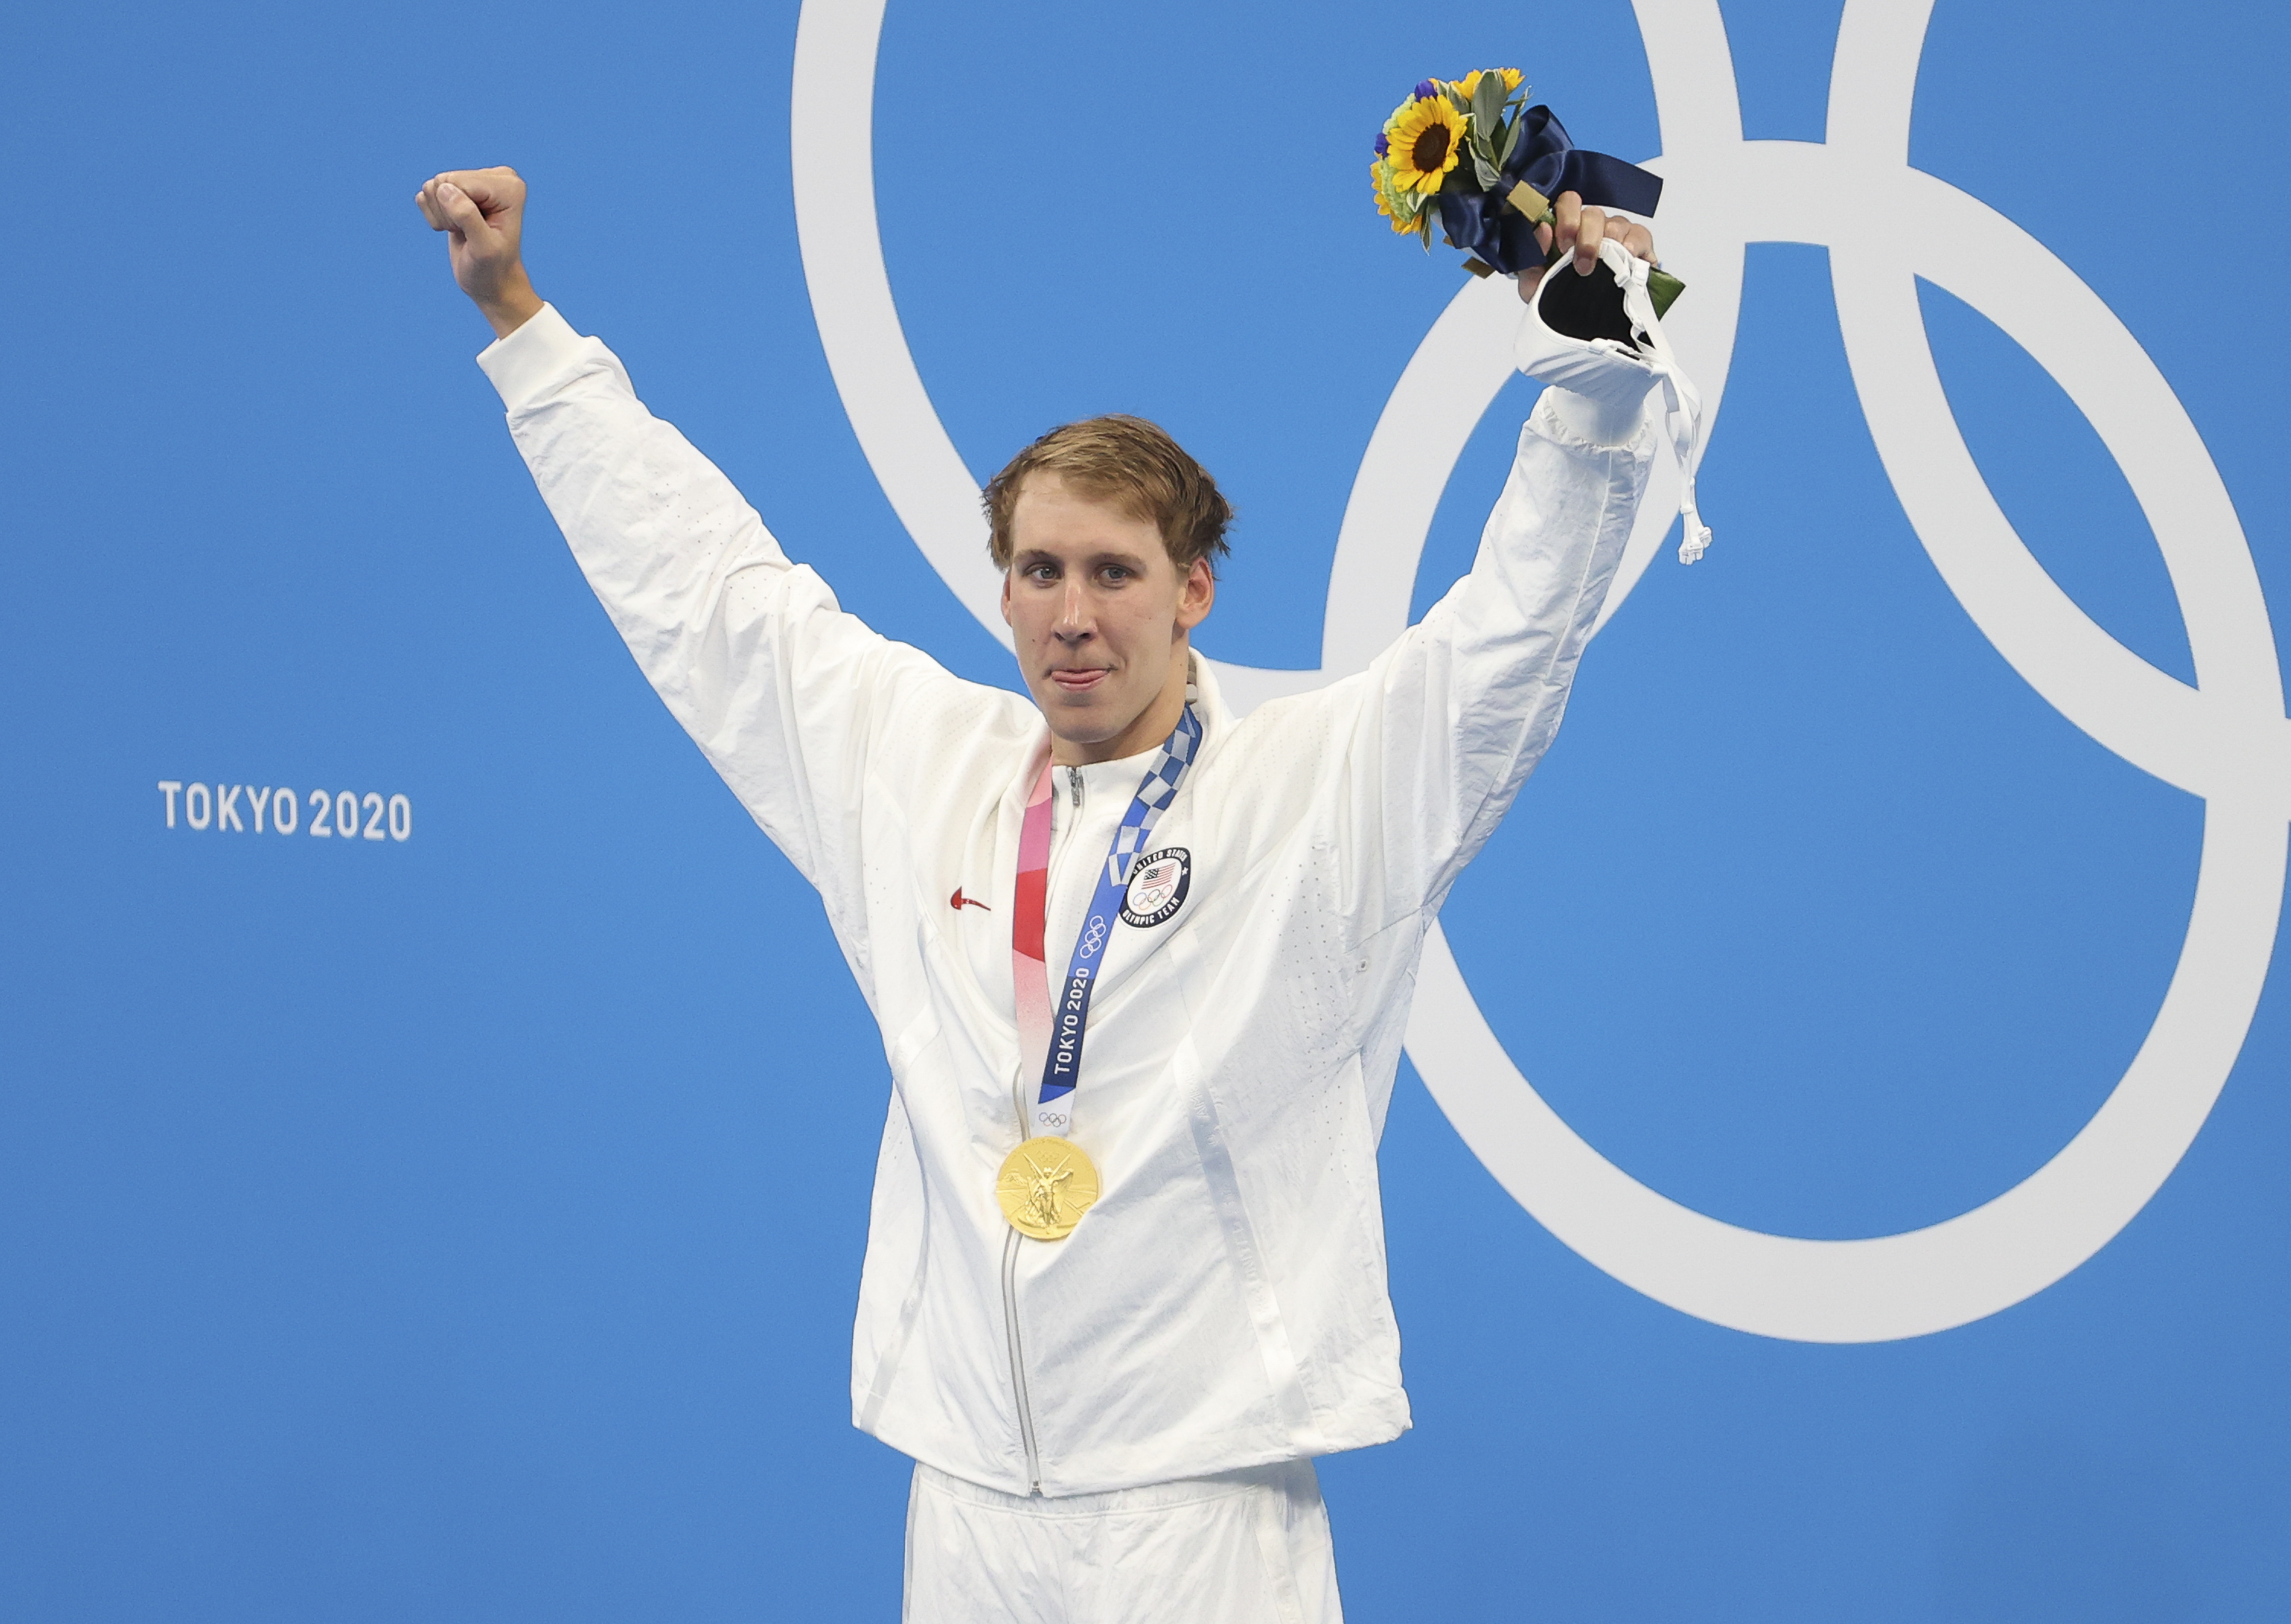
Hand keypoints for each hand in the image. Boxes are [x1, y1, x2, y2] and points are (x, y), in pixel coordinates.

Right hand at [415, 167, 543, 338]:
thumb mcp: (484, 248)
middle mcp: (496, 177)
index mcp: (508, 186)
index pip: (458, 182)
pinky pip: (427, 193)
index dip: (456, 211)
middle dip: (447, 212)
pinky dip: (434, 215)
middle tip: (467, 233)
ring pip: (432, 186)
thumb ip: (467, 216)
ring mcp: (476, 181)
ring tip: (462, 231)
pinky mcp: (459, 189)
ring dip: (440, 215)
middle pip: (444, 180)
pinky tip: (454, 228)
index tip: (476, 232)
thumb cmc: (492, 269)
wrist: (492, 282)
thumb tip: (444, 189)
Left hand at [1516, 191, 1657, 302]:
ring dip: (1608, 245)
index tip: (1563, 244)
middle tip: (1582, 265)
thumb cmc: (1561, 299)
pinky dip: (1633, 245)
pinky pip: (1640, 234)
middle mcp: (1593, 226)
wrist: (1585, 324)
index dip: (1566, 218)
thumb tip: (1542, 230)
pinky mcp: (1639, 244)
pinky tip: (1626, 259)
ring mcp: (1618, 232)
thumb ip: (1531, 259)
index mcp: (1568, 228)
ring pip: (1616, 223)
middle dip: (1586, 237)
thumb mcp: (1536, 286)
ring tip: (1603, 268)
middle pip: (1593, 213)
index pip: (1568, 204)